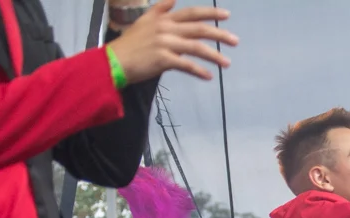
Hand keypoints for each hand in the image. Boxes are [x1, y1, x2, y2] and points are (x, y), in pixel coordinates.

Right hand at [108, 0, 238, 83]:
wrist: (114, 61)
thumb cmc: (130, 44)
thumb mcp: (144, 20)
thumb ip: (160, 9)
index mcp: (164, 18)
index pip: (192, 12)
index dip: (210, 13)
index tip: (227, 15)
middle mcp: (166, 28)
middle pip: (199, 28)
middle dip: (220, 34)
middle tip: (235, 41)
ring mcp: (165, 43)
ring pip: (196, 47)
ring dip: (214, 55)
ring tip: (227, 63)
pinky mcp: (163, 60)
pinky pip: (186, 65)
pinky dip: (199, 71)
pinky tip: (209, 76)